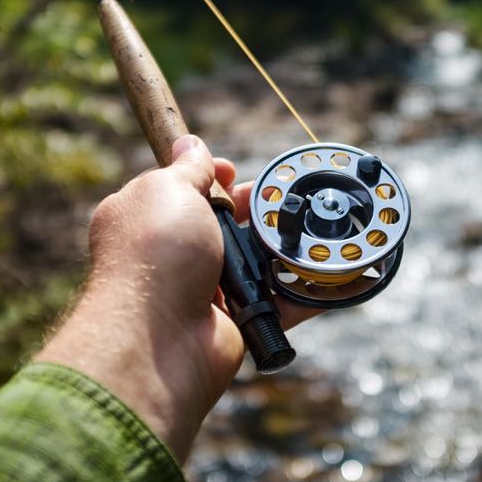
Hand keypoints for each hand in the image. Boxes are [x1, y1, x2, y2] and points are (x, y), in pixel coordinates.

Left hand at [36, 135, 319, 461]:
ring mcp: (205, 291)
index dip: (209, 175)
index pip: (181, 188)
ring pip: (256, 261)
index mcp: (147, 220)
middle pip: (225, 223)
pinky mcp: (237, 321)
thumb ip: (187, 167)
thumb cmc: (156, 255)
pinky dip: (307, 290)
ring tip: (311, 227)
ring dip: (284, 245)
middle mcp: (174, 255)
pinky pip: (279, 302)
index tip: (230, 169)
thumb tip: (191, 142)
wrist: (160, 339)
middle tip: (280, 199)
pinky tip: (334, 272)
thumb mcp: (168, 191)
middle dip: (256, 208)